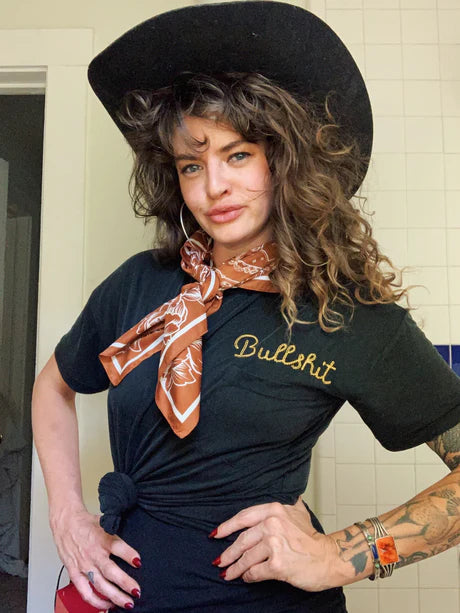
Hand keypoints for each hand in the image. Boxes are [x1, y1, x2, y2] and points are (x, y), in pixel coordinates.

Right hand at [51, 505, 140, 609]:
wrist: (66, 523)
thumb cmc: (87, 524)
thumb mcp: (106, 523)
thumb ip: (118, 536)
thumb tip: (133, 548)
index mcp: (103, 538)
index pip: (118, 547)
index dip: (129, 555)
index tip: (138, 562)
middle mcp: (94, 553)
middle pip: (111, 571)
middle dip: (125, 583)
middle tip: (136, 592)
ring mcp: (84, 565)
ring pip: (100, 585)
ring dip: (114, 596)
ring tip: (127, 603)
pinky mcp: (75, 573)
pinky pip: (85, 591)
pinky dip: (96, 601)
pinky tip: (107, 605)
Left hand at [211, 497, 339, 590]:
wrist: (329, 558)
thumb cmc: (313, 539)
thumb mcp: (299, 512)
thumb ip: (287, 503)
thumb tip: (286, 494)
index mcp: (275, 510)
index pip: (244, 517)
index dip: (227, 526)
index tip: (216, 534)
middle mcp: (273, 524)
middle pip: (242, 540)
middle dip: (228, 552)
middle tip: (220, 560)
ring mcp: (275, 544)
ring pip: (247, 558)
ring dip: (235, 568)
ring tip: (228, 574)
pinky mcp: (277, 565)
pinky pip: (255, 572)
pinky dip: (248, 577)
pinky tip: (246, 578)